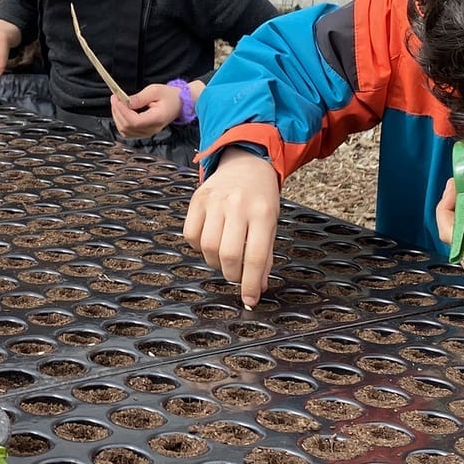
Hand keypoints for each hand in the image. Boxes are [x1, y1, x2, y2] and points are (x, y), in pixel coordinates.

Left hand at [110, 83, 181, 137]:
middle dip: (117, 111)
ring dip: (117, 116)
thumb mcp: (155, 90)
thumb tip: (125, 102)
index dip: (122, 111)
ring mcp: (147, 133)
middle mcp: (152, 129)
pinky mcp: (143, 132)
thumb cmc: (169, 96)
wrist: (179, 104)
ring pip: (125, 130)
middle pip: (127, 127)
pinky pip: (127, 131)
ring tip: (117, 103)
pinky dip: (121, 121)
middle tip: (115, 97)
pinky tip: (121, 111)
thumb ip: (139, 98)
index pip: (135, 121)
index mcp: (157, 118)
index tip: (117, 99)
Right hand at [184, 148, 278, 308]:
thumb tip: (256, 287)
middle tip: (237, 275)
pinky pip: (191, 235)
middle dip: (232, 274)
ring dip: (215, 262)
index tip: (249, 301)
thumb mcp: (271, 224)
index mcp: (262, 213)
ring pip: (208, 247)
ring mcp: (215, 201)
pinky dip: (199, 247)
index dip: (250, 284)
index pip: (255, 256)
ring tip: (224, 258)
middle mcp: (238, 205)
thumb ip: (265, 256)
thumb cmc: (261, 197)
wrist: (245, 163)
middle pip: (229, 254)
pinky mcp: (197, 199)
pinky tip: (210, 242)